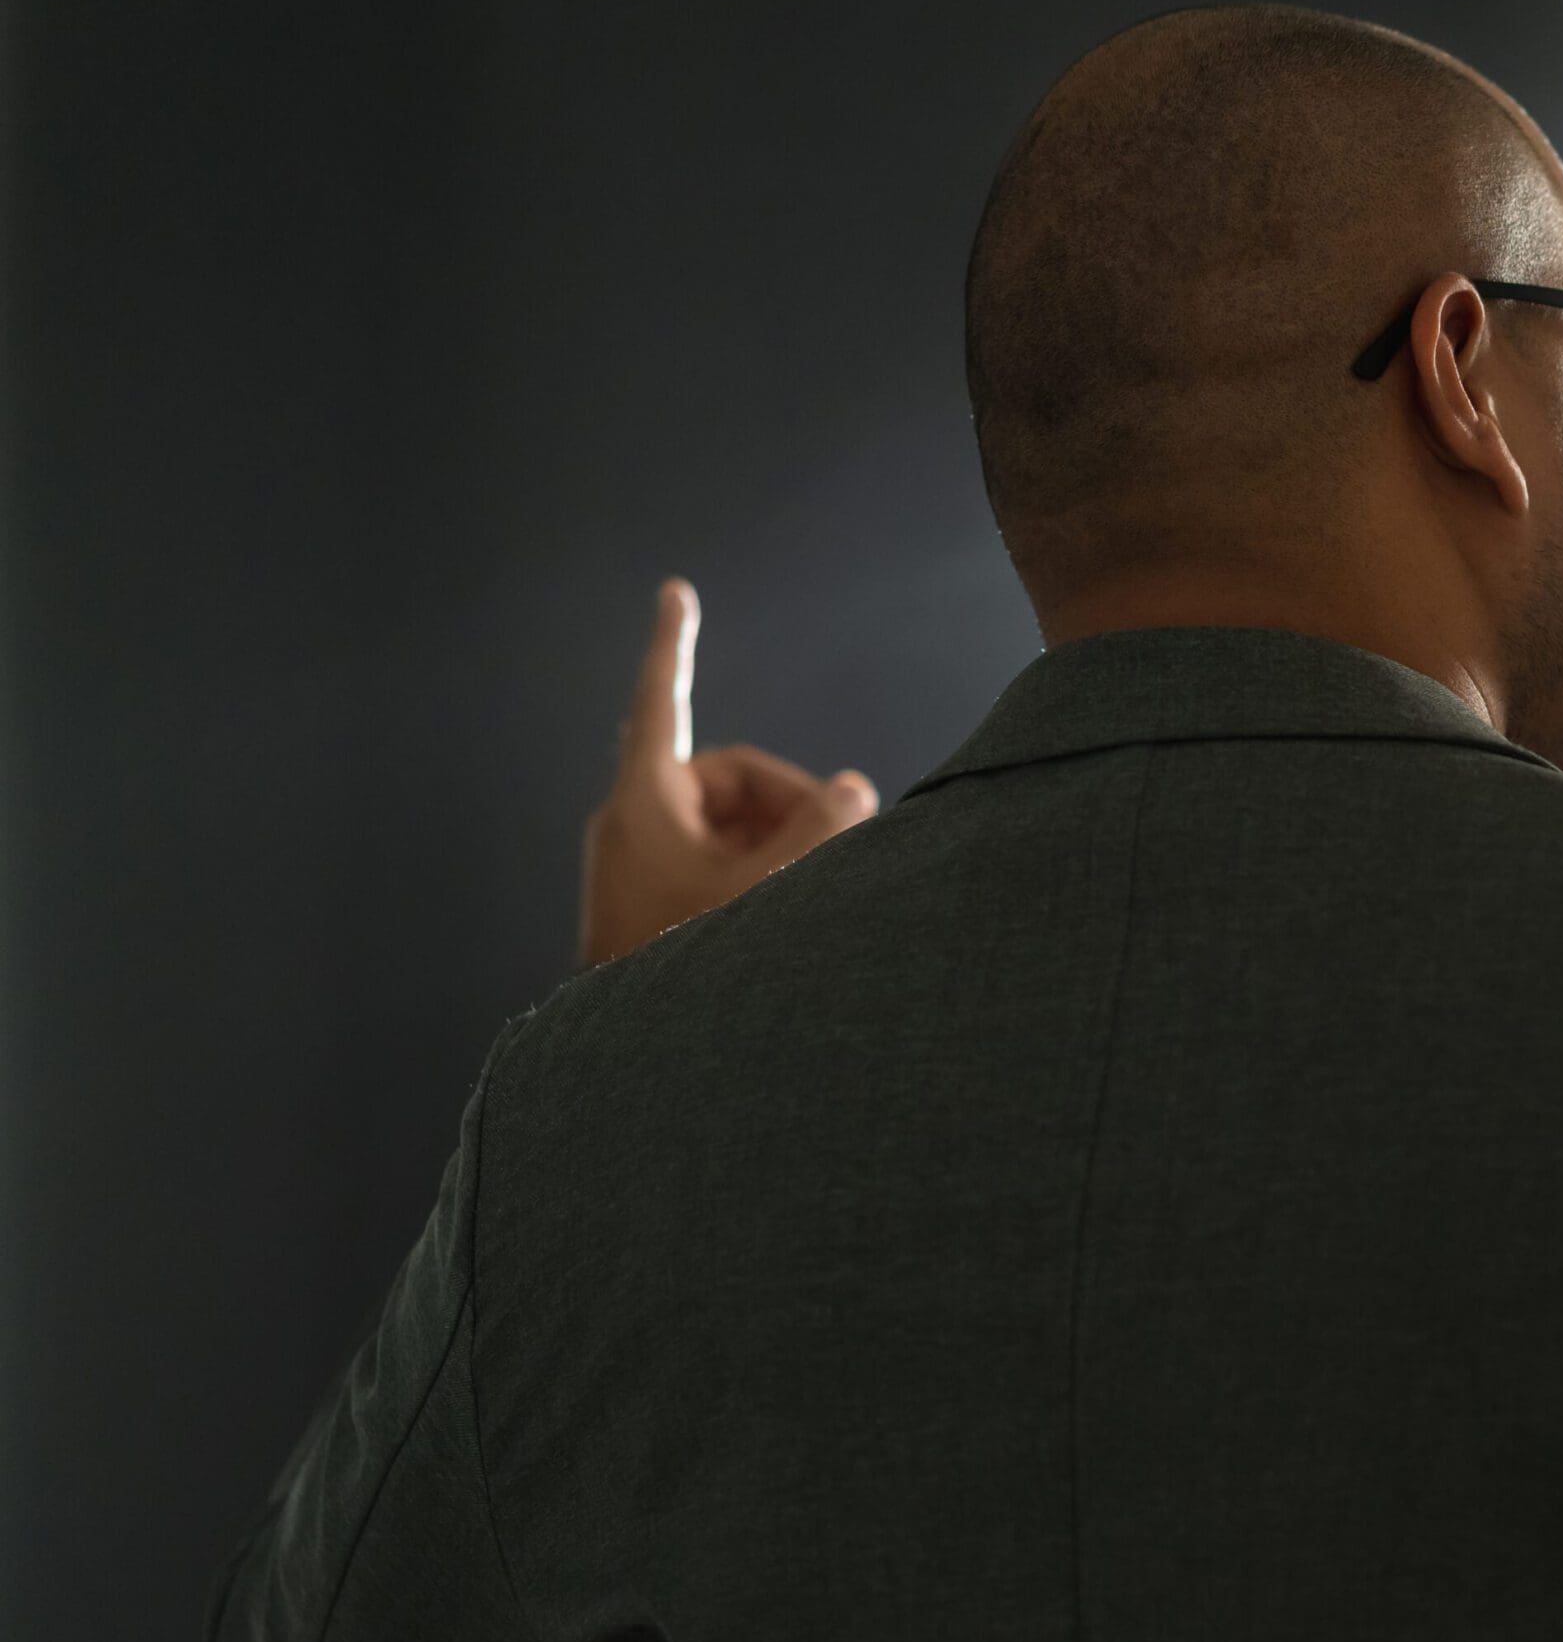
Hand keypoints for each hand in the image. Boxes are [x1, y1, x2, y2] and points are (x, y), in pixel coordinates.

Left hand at [575, 578, 876, 967]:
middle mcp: (635, 818)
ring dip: (778, 839)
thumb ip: (819, 828)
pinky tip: (788, 901)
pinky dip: (755, 865)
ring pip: (726, 818)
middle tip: (842, 836)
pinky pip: (714, 853)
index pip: (662, 699)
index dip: (674, 642)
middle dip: (787, 800)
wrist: (631, 1050)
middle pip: (725, 773)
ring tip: (814, 883)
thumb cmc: (687, 959)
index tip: (675, 592)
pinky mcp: (652, 894)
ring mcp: (641, 858)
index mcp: (645, 800)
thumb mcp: (766, 887)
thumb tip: (852, 788)